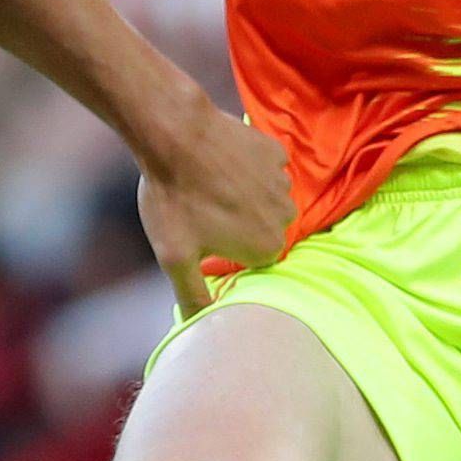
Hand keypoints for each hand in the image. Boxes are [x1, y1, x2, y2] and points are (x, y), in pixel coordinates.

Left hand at [138, 111, 294, 307]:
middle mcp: (285, 216)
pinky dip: (249, 168)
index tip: (204, 238)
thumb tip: (198, 327)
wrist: (175, 133)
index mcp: (266, 247)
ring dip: (246, 197)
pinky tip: (220, 165)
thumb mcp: (174, 258)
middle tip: (203, 212)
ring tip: (210, 186)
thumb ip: (192, 297)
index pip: (254, 261)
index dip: (228, 252)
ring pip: (267, 199)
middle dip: (241, 226)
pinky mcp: (275, 150)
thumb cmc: (174, 198)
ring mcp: (283, 180)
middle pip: (264, 230)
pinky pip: (267, 168)